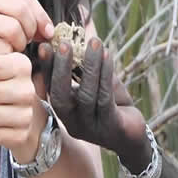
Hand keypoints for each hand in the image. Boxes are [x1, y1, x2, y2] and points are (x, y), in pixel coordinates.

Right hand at [0, 0, 54, 57]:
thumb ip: (36, 14)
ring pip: (13, 29)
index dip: (38, 17)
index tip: (41, 28)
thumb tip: (49, 32)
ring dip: (21, 42)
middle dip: (30, 29)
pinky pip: (2, 48)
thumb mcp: (16, 8)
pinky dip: (8, 52)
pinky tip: (3, 50)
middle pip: (20, 11)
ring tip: (15, 43)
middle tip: (27, 37)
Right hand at [39, 37, 148, 165]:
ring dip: (90, 66)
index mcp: (66, 114)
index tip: (44, 46)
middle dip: (61, 69)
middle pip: (61, 97)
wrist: (133, 137)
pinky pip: (106, 98)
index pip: (51, 90)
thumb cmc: (112, 107)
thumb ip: (85, 71)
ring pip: (86, 95)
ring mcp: (92, 128)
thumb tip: (78, 41)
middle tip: (64, 44)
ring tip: (94, 43)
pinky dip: (106, 74)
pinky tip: (107, 56)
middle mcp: (74, 124)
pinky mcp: (112, 127)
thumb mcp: (97, 87)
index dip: (46, 69)